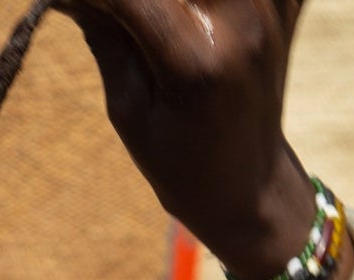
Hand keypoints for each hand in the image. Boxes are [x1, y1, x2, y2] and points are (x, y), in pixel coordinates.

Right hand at [61, 0, 313, 277]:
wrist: (250, 186)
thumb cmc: (179, 161)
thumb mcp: (128, 109)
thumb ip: (104, 34)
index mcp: (197, 59)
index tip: (63, 3)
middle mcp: (244, 19)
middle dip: (136, 0)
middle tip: (117, 15)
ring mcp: (274, 4)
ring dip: (167, 3)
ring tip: (153, 22)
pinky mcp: (290, 0)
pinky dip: (205, 4)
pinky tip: (194, 20)